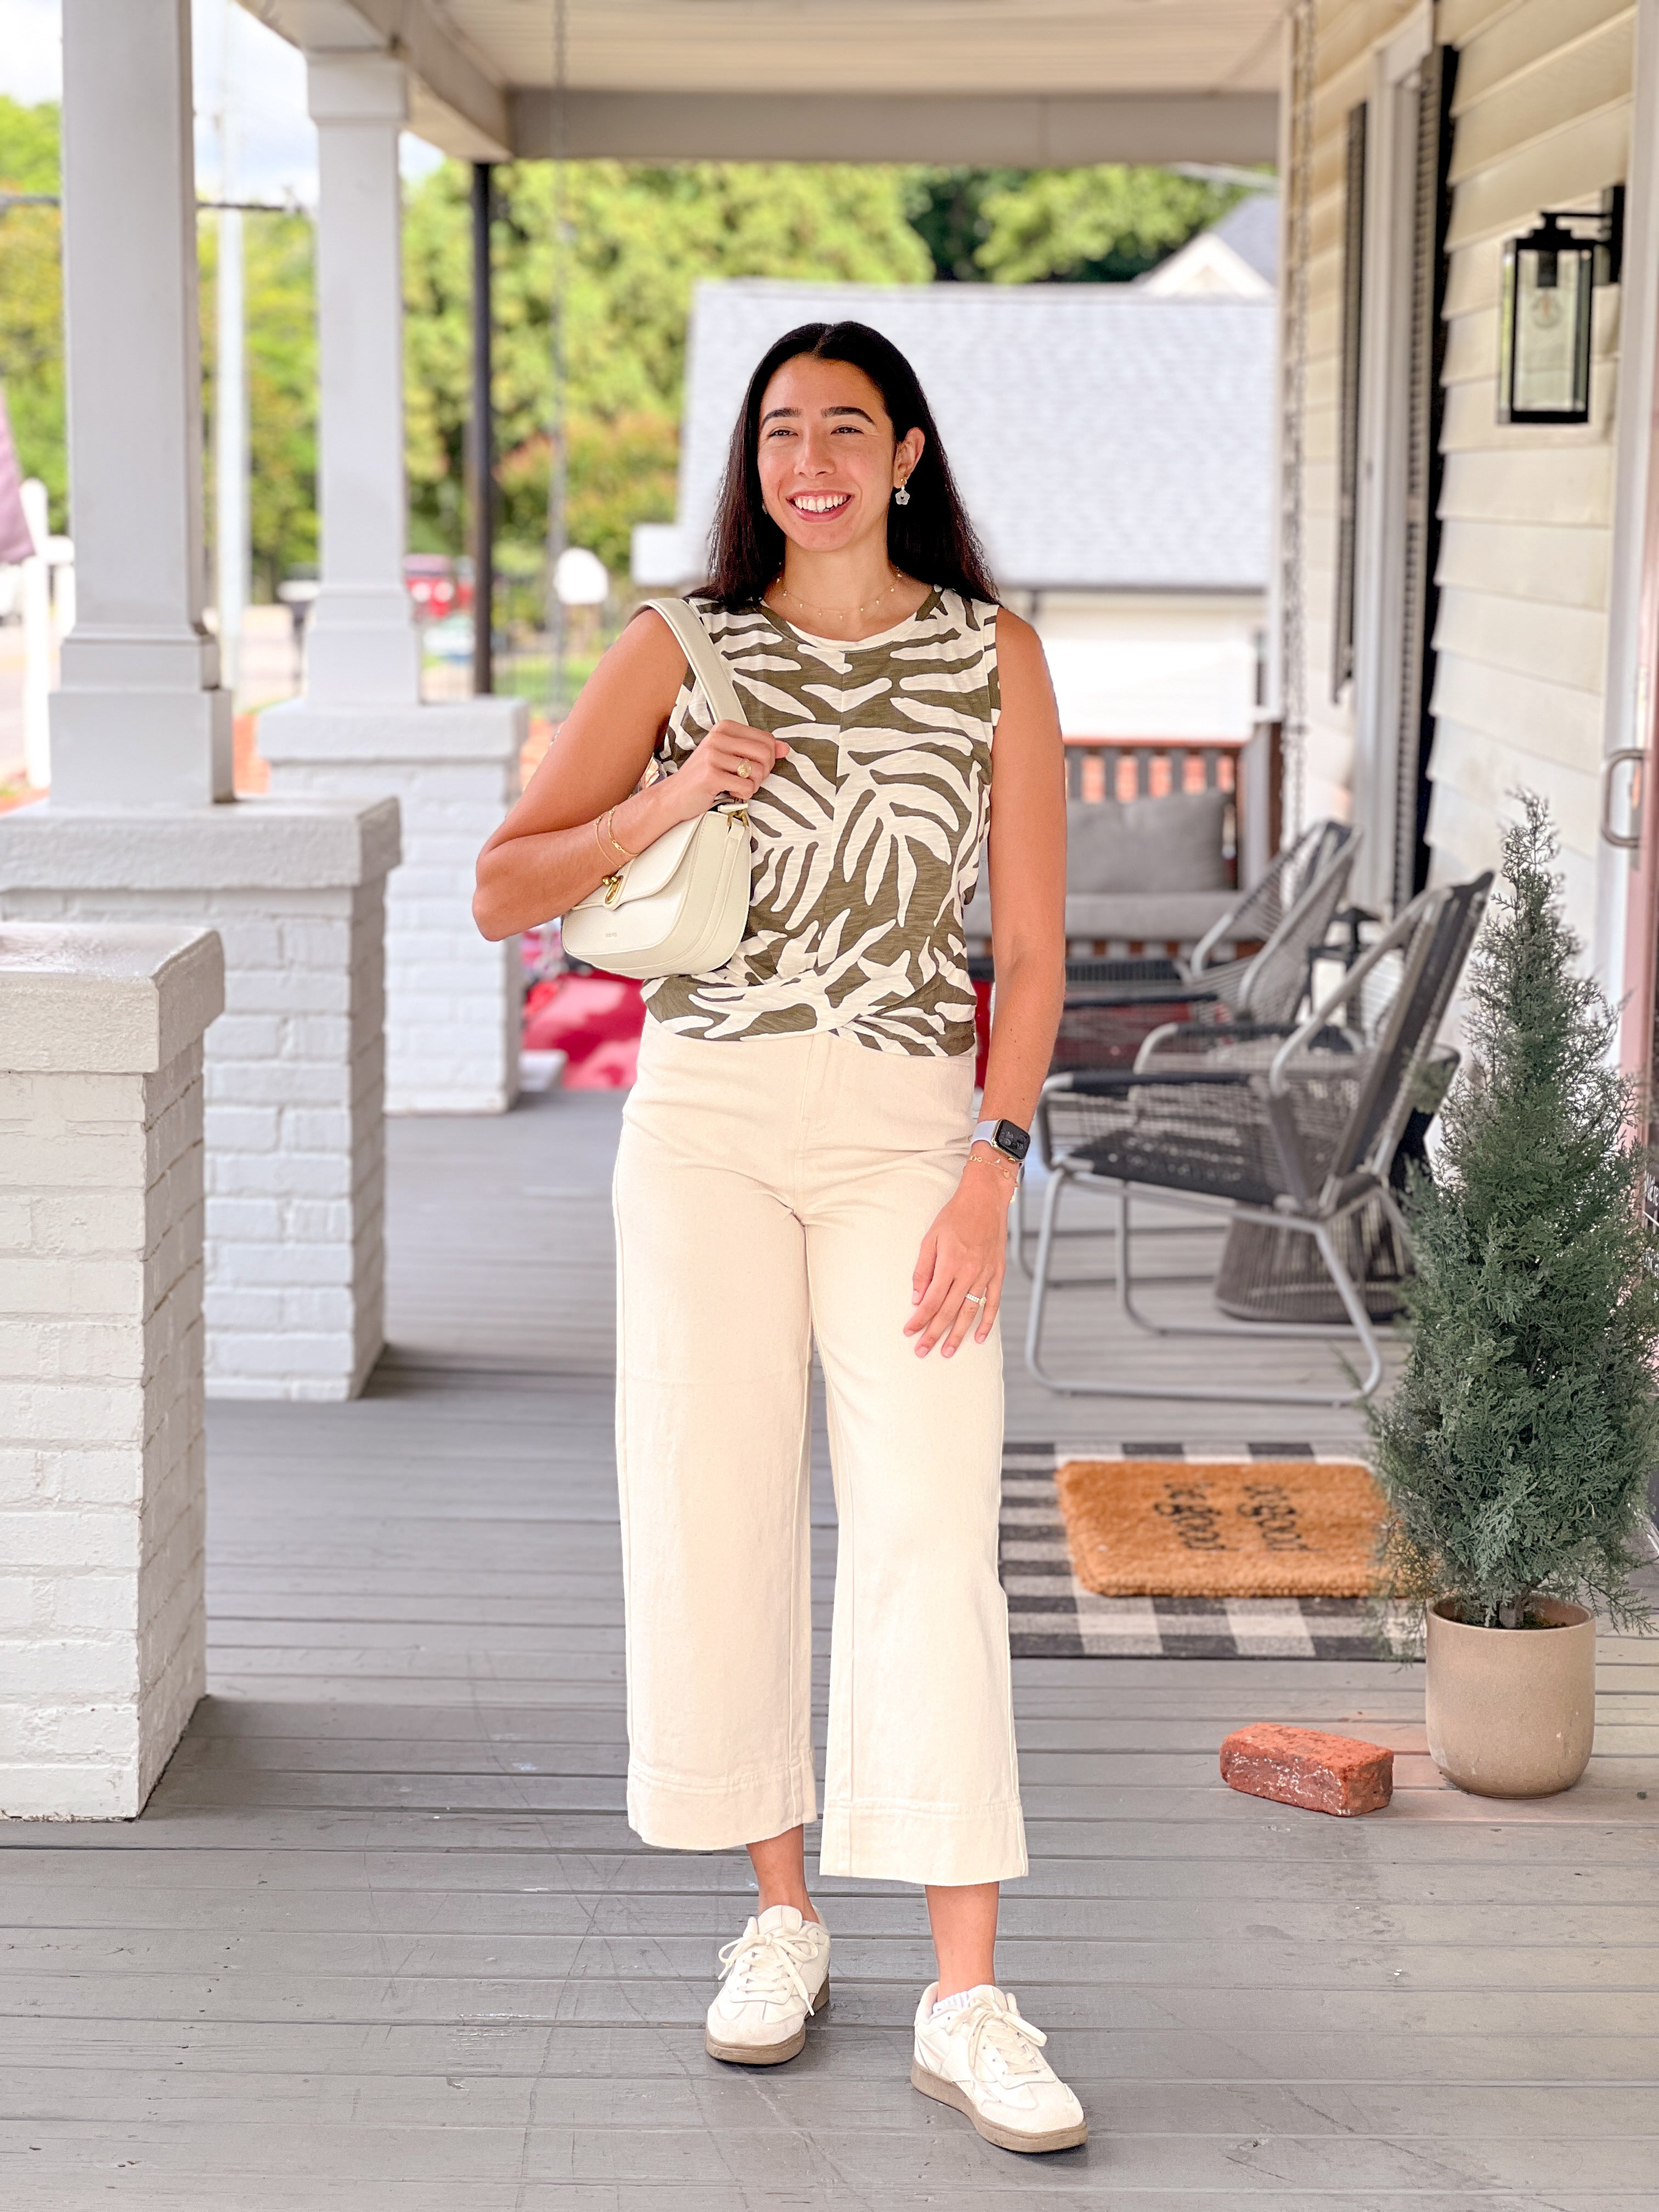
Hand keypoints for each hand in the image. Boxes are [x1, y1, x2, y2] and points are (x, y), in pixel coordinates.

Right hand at [671, 720, 790, 815]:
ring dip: (751, 786)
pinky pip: (746, 787)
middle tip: (746, 779)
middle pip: (766, 754)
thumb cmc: (704, 776)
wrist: (675, 795)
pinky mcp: (711, 775)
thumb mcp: (731, 757)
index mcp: (725, 728)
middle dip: (762, 773)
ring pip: (757, 773)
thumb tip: (784, 748)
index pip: (767, 739)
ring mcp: (713, 755)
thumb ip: (757, 750)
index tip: (752, 766)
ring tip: (735, 785)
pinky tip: (728, 791)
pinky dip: (741, 794)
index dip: (767, 758)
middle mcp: (718, 738)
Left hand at [905, 1158, 1012, 1358]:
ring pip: (970, 1312)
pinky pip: (993, 1303)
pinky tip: (978, 1337)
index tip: (908, 1332)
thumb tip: (916, 1298)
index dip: (919, 1320)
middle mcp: (969, 1273)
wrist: (985, 1200)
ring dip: (958, 1334)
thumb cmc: (955, 1216)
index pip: (931, 1301)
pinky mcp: (997, 1273)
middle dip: (934, 1334)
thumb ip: (923, 1269)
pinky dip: (987, 1322)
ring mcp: (985, 1275)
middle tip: (922, 1351)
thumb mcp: (931, 1238)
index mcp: (950, 1264)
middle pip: (948, 1312)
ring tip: (948, 1352)